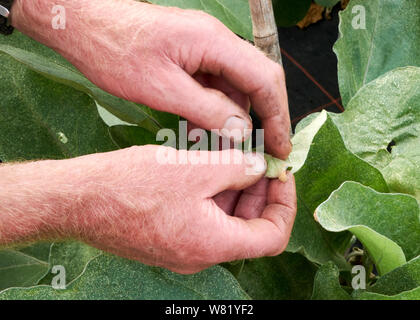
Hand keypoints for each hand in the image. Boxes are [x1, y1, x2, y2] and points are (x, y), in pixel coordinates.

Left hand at [11, 0, 291, 158]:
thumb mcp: (161, 88)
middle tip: (268, 151)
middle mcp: (217, 42)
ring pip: (236, 85)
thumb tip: (241, 129)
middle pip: (258, 80)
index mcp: (215, 43)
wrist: (85, 24)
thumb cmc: (116, 52)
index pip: (264, 79)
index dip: (277, 115)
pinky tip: (207, 130)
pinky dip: (217, 109)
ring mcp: (205, 48)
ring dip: (237, 117)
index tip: (281, 148)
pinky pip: (216, 85)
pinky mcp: (192, 56)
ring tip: (232, 148)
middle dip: (266, 117)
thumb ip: (205, 108)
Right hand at [68, 146, 296, 273]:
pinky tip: (207, 166)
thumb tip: (261, 167)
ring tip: (233, 155)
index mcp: (213, 244)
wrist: (78, 200)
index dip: (284, 204)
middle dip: (259, 191)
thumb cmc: (131, 185)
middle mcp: (201, 254)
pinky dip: (212, 194)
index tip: (281, 174)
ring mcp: (183, 248)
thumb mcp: (194, 168)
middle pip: (249, 227)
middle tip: (258, 158)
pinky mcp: (168, 237)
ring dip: (234, 189)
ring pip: (225, 220)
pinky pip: (202, 218)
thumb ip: (237, 167)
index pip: (272, 236)